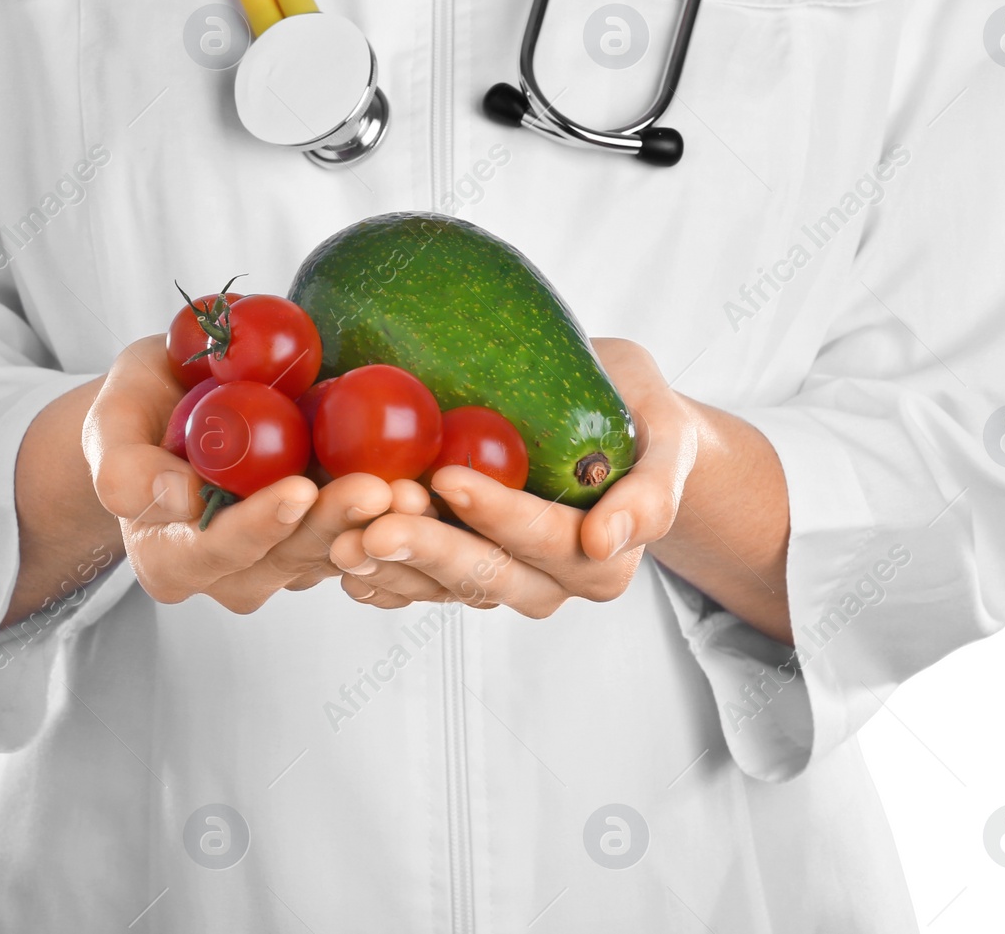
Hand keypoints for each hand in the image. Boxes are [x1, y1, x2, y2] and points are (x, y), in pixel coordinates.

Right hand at [85, 336, 428, 612]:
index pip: (218, 549)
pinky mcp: (322, 538)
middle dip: (336, 525)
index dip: (259, 525)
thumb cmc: (138, 409)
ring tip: (412, 489)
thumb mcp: (109, 422)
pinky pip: (359, 537)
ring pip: (333, 551)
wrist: (174, 401)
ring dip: (376, 525)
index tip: (298, 490)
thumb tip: (176, 501)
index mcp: (170, 557)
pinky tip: (421, 486)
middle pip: (288, 557)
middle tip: (378, 489)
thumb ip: (122, 466)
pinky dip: (389, 515)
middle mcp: (228, 574)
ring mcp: (281, 561)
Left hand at [328, 338, 697, 615]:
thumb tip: (607, 541)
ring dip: (390, 568)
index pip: (544, 538)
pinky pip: (415, 588)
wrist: (613, 423)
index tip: (448, 479)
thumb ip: (651, 491)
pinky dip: (377, 577)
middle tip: (373, 526)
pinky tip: (335, 559)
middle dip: (427, 551)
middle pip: (484, 574)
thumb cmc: (643, 416)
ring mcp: (500, 581)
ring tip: (341, 540)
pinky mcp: (459, 573)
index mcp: (603, 559)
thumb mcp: (668, 438)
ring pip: (440, 587)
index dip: (497, 514)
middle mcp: (550, 584)